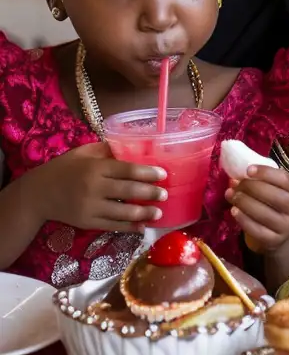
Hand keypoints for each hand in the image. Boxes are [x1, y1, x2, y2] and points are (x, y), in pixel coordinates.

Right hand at [29, 141, 165, 228]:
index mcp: (97, 168)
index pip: (128, 170)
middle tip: (165, 195)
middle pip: (128, 191)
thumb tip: (133, 146)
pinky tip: (141, 228)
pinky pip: (110, 226)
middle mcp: (95, 188)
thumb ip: (108, 149)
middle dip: (150, 194)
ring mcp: (90, 208)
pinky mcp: (86, 223)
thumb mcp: (84, 152)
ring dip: (142, 214)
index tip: (164, 174)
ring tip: (158, 213)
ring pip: (121, 212)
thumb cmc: (64, 169)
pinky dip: (127, 228)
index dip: (148, 173)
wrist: (37, 195)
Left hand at [229, 162, 288, 254]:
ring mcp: (286, 226)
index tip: (248, 169)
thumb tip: (238, 176)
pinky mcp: (273, 240)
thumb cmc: (277, 206)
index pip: (284, 179)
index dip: (266, 173)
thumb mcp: (278, 192)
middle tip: (236, 184)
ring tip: (231, 195)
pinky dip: (243, 219)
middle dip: (251, 188)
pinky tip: (233, 211)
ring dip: (244, 202)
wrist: (283, 236)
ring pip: (263, 213)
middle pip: (273, 196)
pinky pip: (256, 229)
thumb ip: (264, 182)